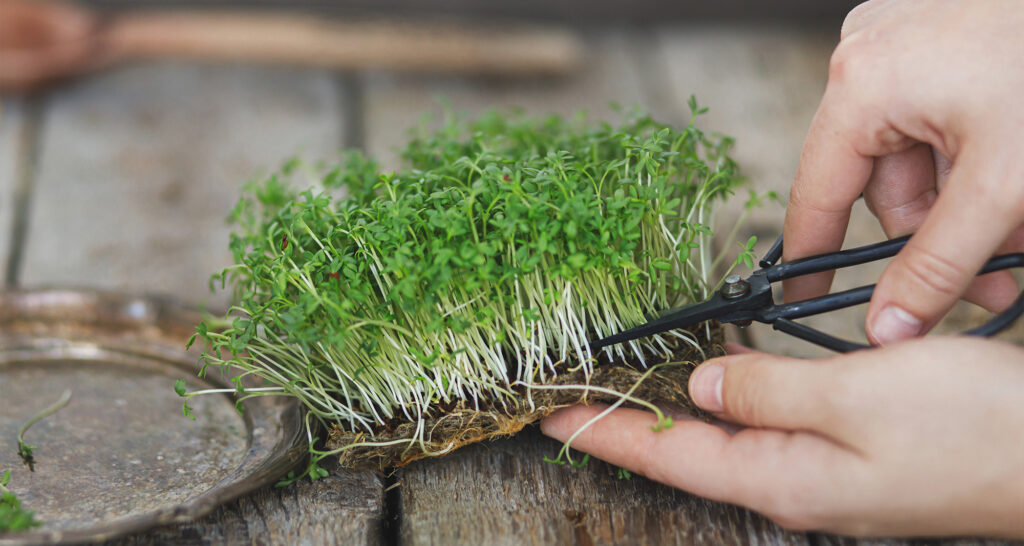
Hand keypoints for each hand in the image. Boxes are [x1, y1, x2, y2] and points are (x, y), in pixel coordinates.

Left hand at [541, 338, 1023, 537]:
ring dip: (675, 411)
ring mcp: (824, 475)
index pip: (668, 453)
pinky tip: (721, 383)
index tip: (550, 414)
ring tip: (628, 386)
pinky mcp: (852, 457)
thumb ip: (769, 390)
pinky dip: (731, 402)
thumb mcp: (857, 397)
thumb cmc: (974, 430)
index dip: (606, 430)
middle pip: (689, 453)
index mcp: (784, 477)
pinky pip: (769, 429)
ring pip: (726, 440)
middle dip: (629, 424)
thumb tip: (703, 384)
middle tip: (576, 396)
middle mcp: (795, 484)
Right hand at [783, 0, 1023, 344]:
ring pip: (911, 156)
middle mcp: (868, 55)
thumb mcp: (1000, 185)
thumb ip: (939, 266)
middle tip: (990, 277)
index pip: (817, 196)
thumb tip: (888, 323)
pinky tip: (1010, 179)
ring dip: (962, 201)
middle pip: (878, 181)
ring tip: (1019, 226)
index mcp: (862, 84)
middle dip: (937, 233)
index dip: (815, 259)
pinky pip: (931, 122)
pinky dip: (969, 160)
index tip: (808, 301)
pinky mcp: (934, 39)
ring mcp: (901, 41)